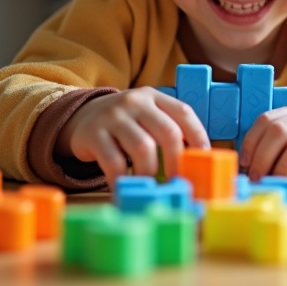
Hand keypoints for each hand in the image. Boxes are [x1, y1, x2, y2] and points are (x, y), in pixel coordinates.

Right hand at [55, 87, 209, 187]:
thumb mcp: (147, 116)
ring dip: (150, 172)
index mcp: (154, 97)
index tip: (204, 157)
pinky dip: (123, 180)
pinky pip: (114, 162)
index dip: (198, 135)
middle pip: (167, 131)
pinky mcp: (94, 134)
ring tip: (150, 185)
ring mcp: (113, 116)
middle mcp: (135, 102)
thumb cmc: (125, 123)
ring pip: (143, 148)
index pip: (184, 112)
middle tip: (177, 180)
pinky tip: (125, 188)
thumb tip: (195, 162)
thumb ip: (168, 129)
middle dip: (177, 161)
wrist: (81, 116)